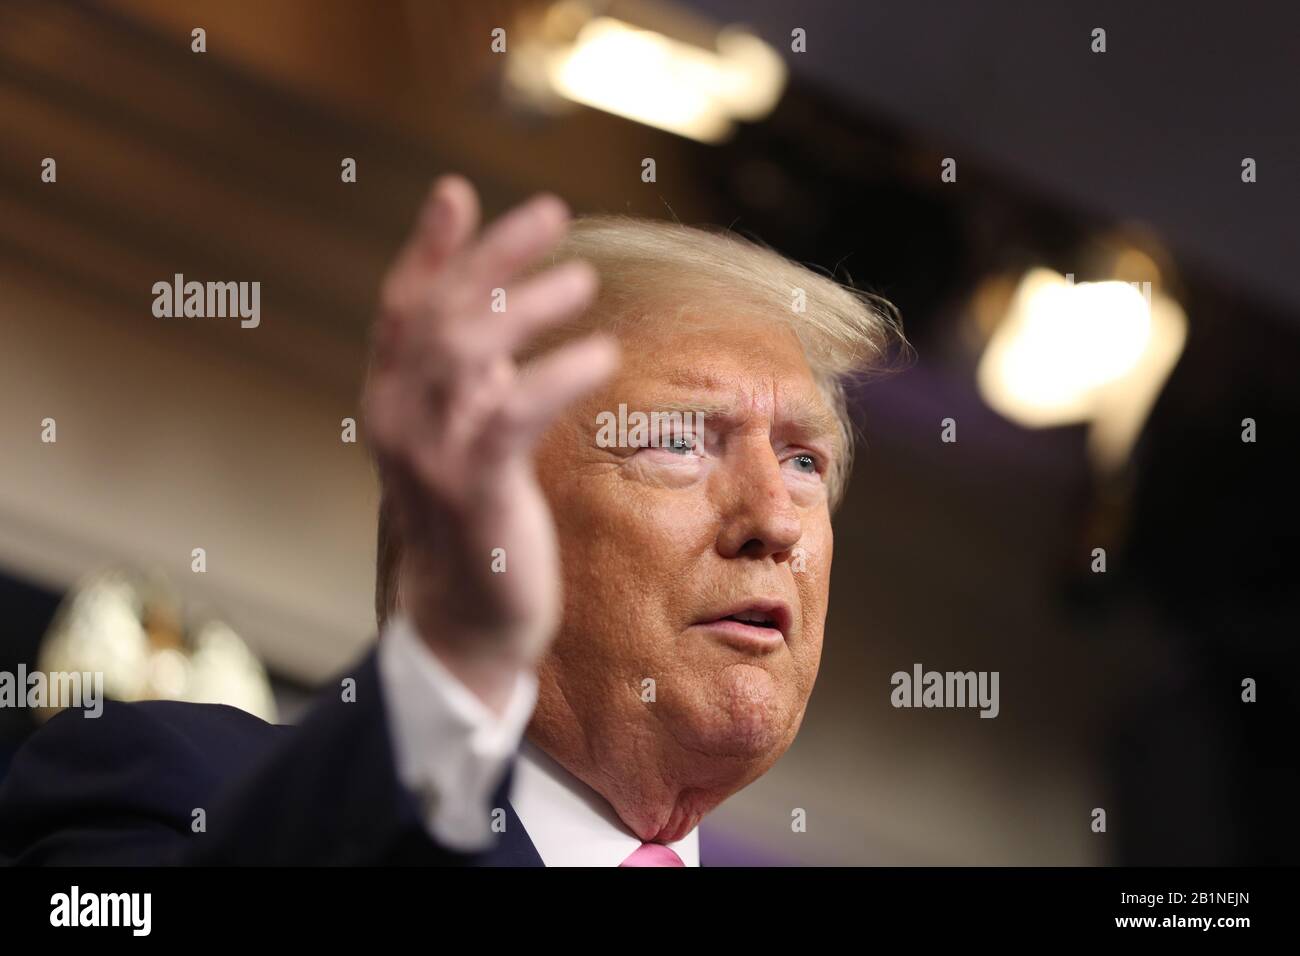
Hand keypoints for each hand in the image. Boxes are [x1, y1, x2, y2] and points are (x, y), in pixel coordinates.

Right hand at [363, 176, 617, 712]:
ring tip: (584, 281)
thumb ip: (467, 379)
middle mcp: (398, 420)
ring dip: (528, 305)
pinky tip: (600, 353)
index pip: (401, 308)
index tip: (459, 191)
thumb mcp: (463, 438)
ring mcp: (431, 457)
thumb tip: (493, 313)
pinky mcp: (475, 491)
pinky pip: (511, 413)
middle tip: (554, 213)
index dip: (430, 248)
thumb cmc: (475, 521)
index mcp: (391, 402)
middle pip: (439, 313)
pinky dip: (557, 375)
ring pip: (468, 353)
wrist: (466, 621)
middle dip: (494, 255)